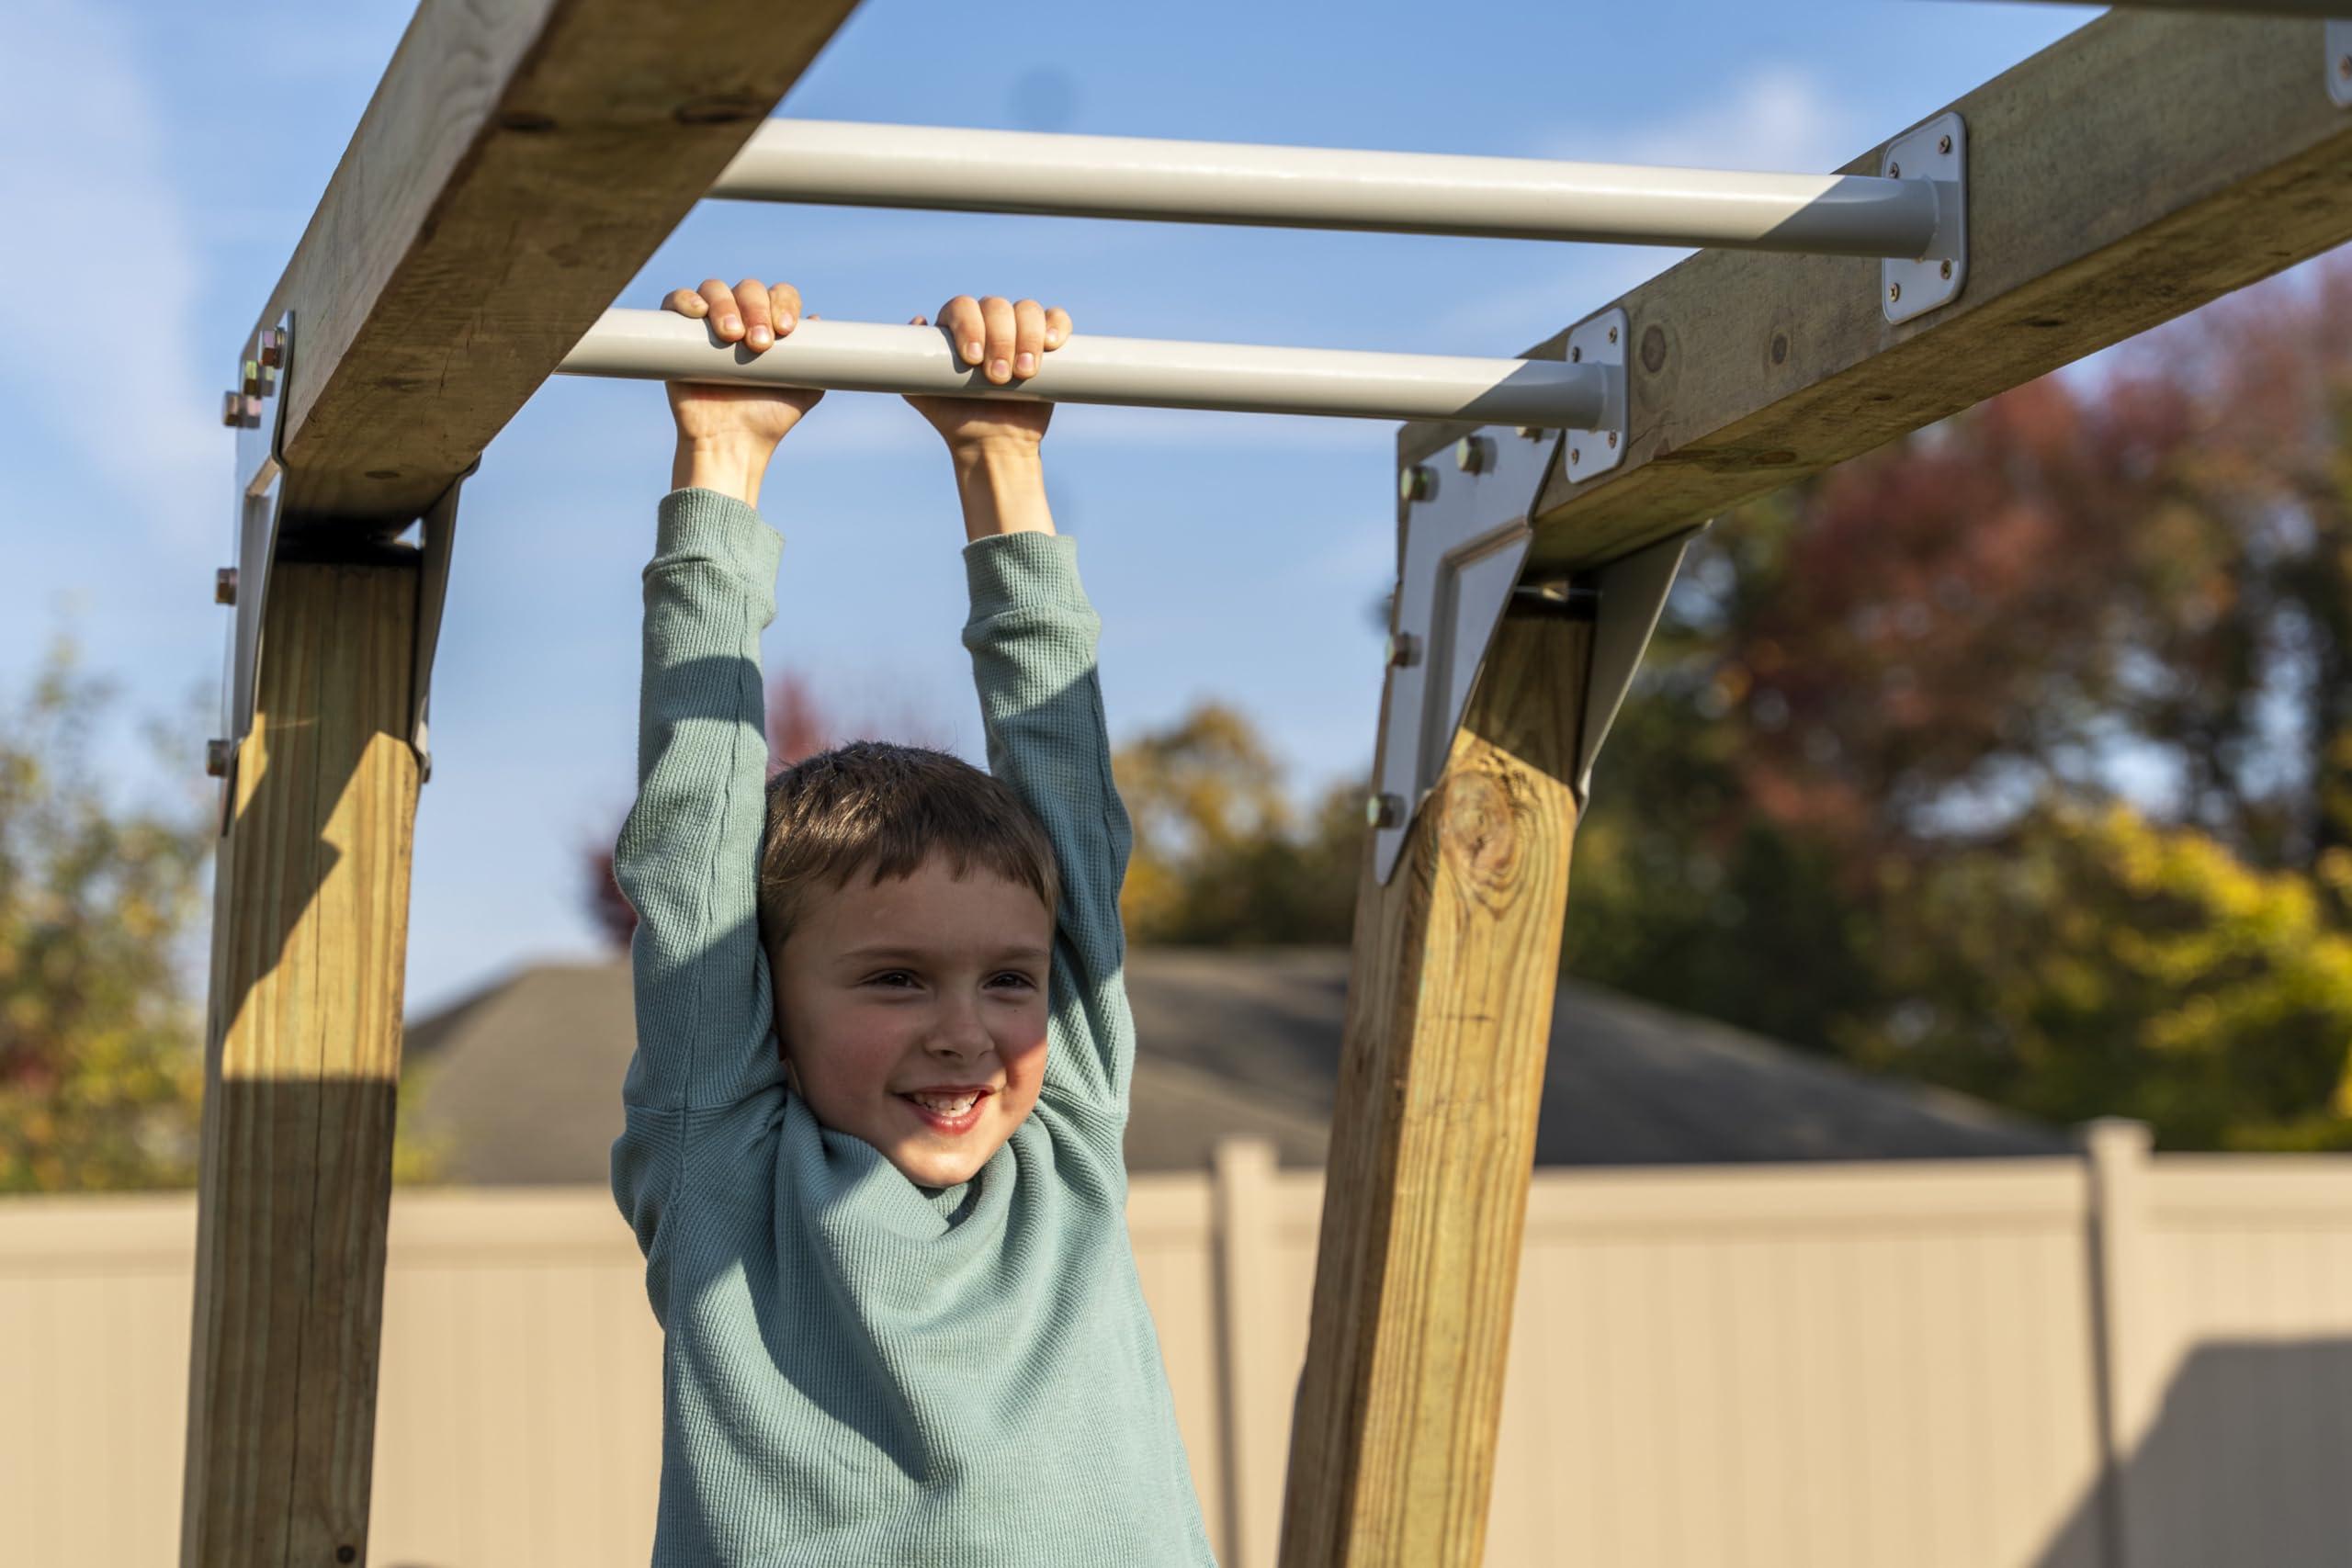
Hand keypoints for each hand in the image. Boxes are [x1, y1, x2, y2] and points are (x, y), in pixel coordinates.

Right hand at [661, 277, 823, 446]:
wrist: (730, 443)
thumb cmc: (767, 418)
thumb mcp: (805, 389)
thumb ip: (817, 360)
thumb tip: (817, 320)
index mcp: (770, 324)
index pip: (780, 295)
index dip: (784, 304)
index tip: (785, 331)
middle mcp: (740, 318)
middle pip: (749, 289)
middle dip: (756, 309)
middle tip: (759, 345)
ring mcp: (707, 323)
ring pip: (714, 289)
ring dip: (725, 306)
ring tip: (731, 337)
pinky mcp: (678, 333)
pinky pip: (676, 300)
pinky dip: (685, 299)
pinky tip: (697, 311)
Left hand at [903, 295, 1073, 454]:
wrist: (991, 444)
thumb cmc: (955, 419)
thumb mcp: (922, 394)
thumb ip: (910, 363)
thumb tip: (919, 321)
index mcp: (958, 326)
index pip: (963, 307)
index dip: (969, 327)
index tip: (971, 360)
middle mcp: (988, 322)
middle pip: (996, 306)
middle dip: (999, 339)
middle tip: (997, 376)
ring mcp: (1019, 330)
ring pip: (1027, 310)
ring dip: (1026, 338)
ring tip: (1023, 374)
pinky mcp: (1047, 344)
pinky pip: (1056, 320)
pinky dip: (1056, 325)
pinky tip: (1052, 344)